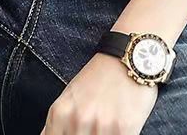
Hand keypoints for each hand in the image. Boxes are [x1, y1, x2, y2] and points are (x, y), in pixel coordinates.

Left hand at [40, 53, 157, 134]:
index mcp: (61, 112)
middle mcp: (78, 120)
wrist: (128, 58)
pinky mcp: (124, 130)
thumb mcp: (70, 95)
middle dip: (83, 134)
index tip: (72, 132)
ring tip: (105, 124)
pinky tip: (116, 126)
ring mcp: (101, 127)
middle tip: (91, 125)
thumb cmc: (100, 76)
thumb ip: (58, 121)